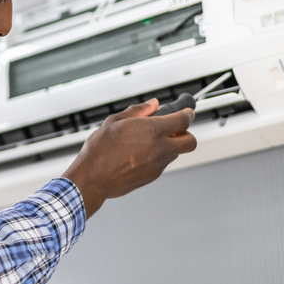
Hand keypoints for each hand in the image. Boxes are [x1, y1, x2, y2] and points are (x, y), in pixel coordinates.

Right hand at [61, 99, 196, 218]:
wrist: (93, 178)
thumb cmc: (100, 150)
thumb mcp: (115, 121)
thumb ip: (138, 110)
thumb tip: (152, 105)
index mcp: (153, 131)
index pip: (183, 120)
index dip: (187, 114)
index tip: (186, 112)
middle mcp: (160, 148)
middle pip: (190, 141)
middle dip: (186, 133)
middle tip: (174, 129)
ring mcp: (158, 164)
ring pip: (176, 153)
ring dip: (170, 146)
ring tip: (147, 142)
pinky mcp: (153, 176)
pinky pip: (163, 163)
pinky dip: (157, 157)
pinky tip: (139, 154)